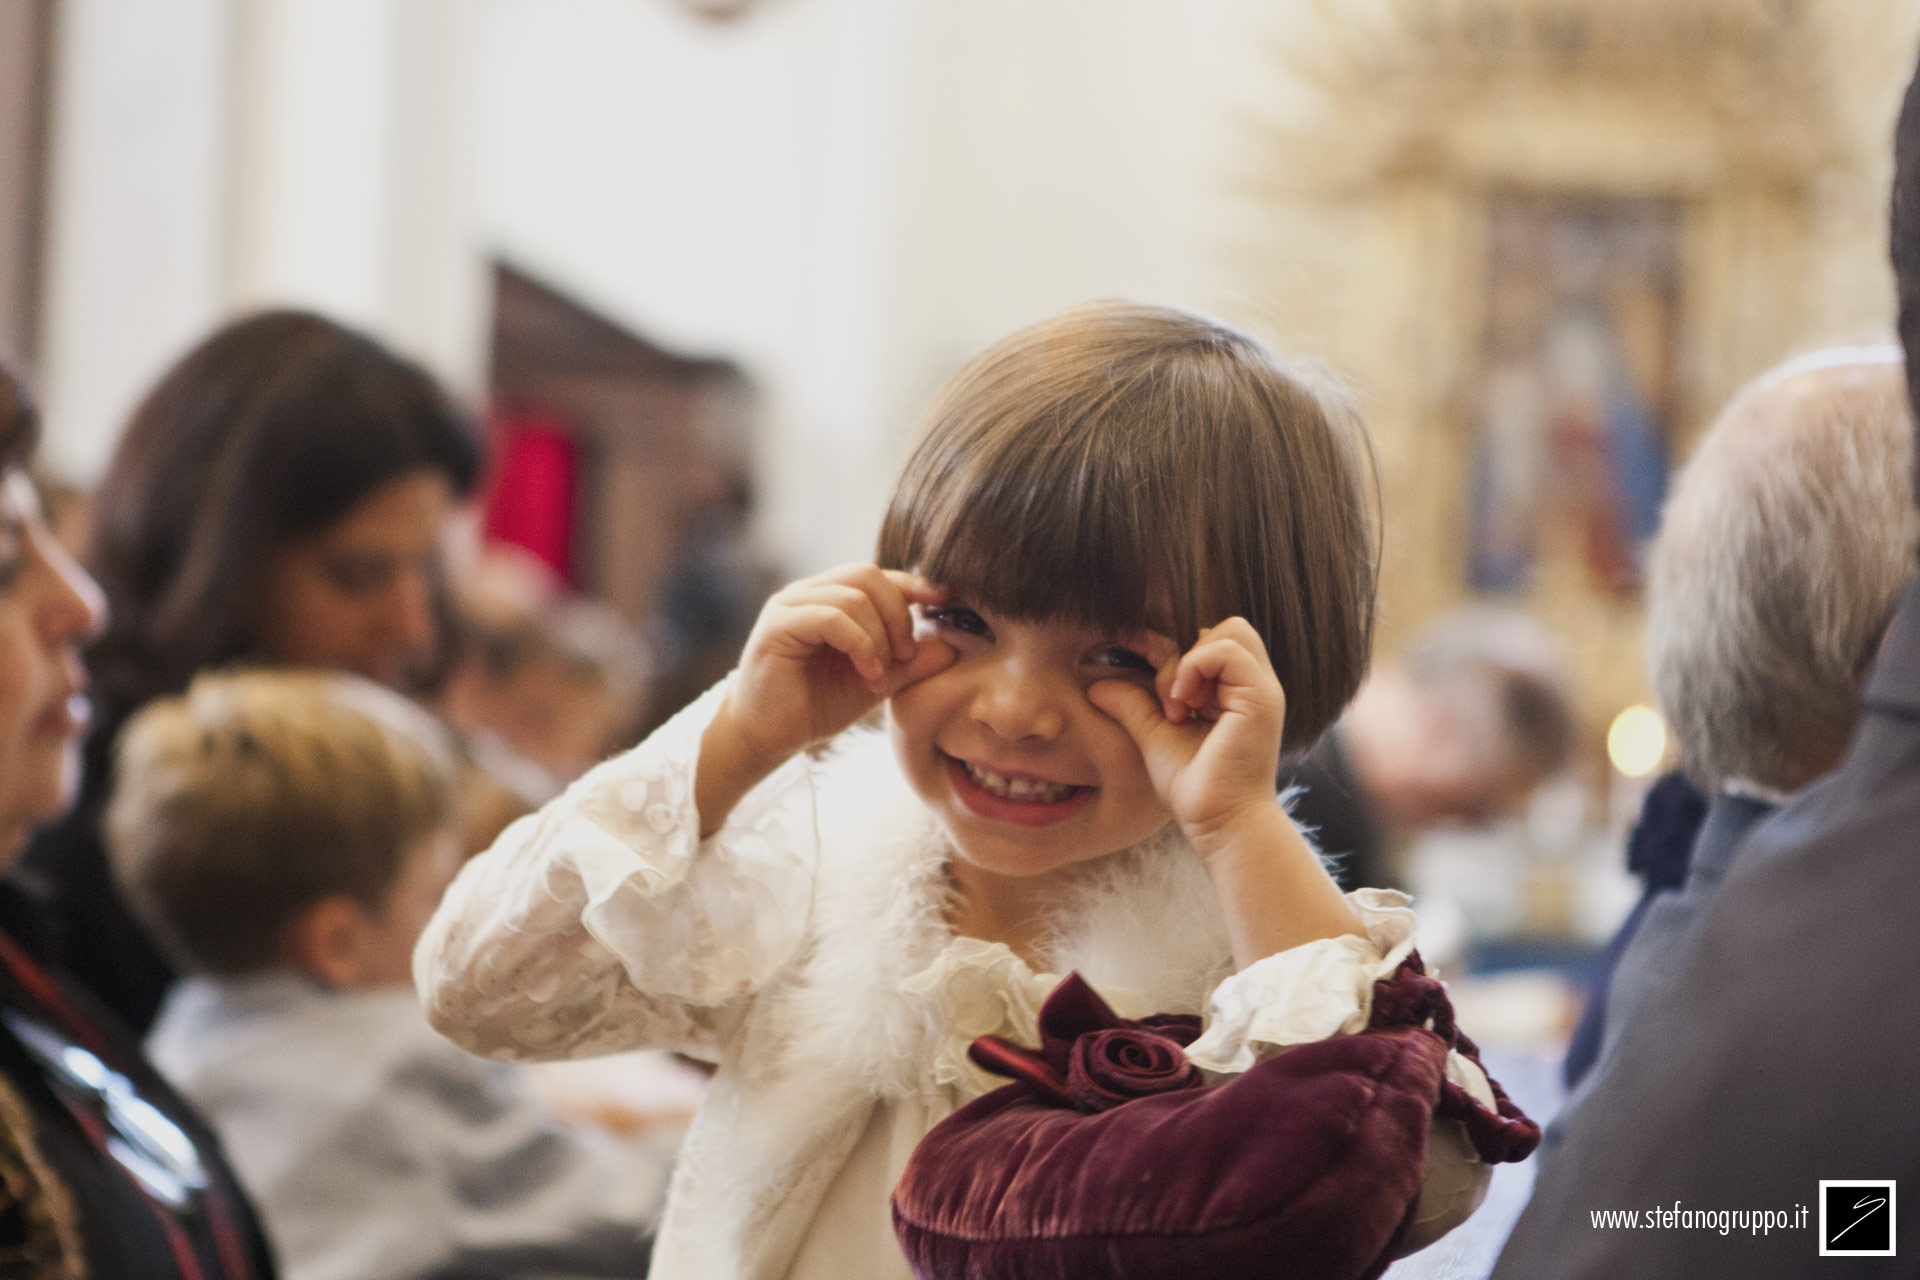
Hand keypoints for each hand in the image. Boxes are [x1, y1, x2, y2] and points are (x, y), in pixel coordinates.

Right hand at [724, 564, 955, 769]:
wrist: (768, 737)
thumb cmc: (817, 706)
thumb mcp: (876, 681)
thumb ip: (910, 662)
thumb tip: (952, 644)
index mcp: (831, 598)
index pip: (879, 576)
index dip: (914, 584)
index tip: (945, 603)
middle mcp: (809, 593)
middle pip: (868, 574)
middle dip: (898, 612)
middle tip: (906, 655)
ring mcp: (790, 604)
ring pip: (853, 595)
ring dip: (879, 636)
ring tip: (880, 674)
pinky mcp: (777, 625)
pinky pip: (831, 617)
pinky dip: (860, 643)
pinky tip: (868, 672)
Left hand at [1086, 617, 1286, 857]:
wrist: (1220, 824)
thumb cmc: (1194, 789)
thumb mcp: (1154, 737)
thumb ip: (1133, 705)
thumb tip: (1096, 684)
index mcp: (1235, 692)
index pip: (1206, 641)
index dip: (1166, 645)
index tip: (1132, 657)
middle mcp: (1253, 686)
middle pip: (1224, 627)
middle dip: (1183, 649)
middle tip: (1164, 693)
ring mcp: (1261, 689)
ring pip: (1229, 630)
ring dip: (1191, 659)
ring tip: (1176, 704)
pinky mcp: (1261, 697)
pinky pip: (1227, 650)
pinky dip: (1196, 667)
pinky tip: (1182, 705)